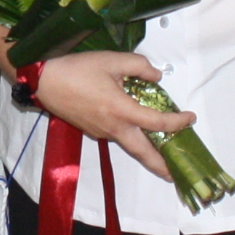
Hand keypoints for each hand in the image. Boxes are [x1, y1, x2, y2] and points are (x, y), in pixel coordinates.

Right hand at [31, 50, 194, 184]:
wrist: (44, 82)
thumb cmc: (77, 69)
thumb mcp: (112, 59)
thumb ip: (139, 66)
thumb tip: (156, 76)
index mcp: (122, 110)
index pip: (157, 122)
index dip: (177, 122)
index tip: (190, 118)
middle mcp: (114, 128)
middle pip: (143, 153)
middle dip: (161, 166)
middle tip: (175, 175)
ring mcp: (102, 132)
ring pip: (129, 145)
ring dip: (147, 152)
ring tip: (162, 155)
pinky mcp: (92, 131)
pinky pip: (116, 136)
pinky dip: (131, 137)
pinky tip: (135, 128)